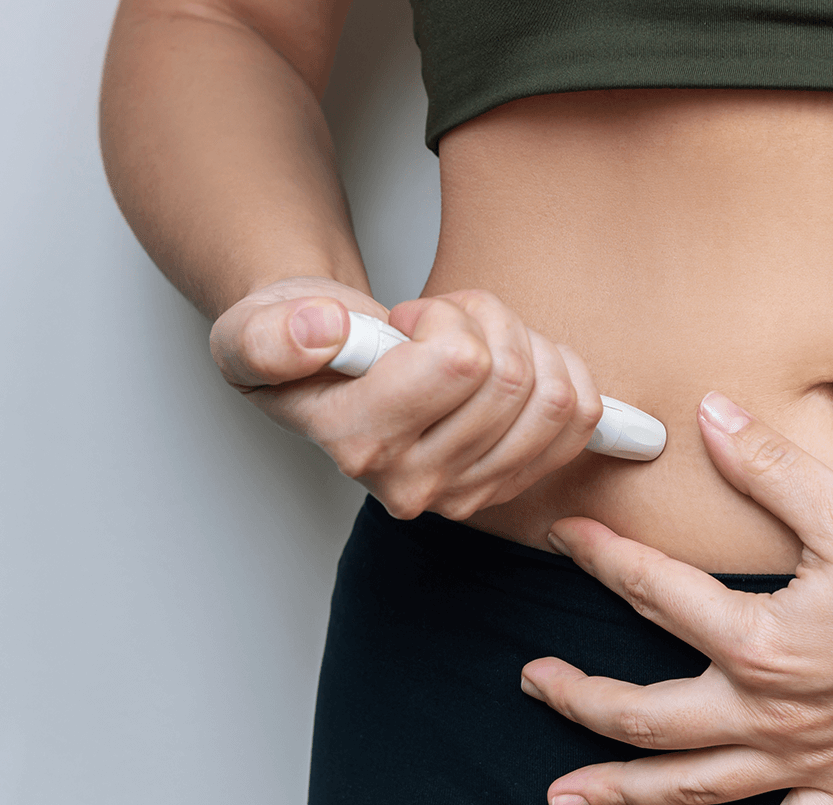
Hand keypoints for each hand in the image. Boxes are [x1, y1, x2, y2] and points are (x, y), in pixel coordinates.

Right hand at [209, 277, 602, 519]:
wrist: (321, 366)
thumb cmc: (298, 345)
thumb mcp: (251, 332)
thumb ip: (270, 339)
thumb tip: (323, 330)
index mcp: (359, 445)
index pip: (459, 363)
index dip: (444, 318)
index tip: (407, 320)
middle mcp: (415, 484)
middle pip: (511, 377)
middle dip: (486, 319)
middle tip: (444, 320)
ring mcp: (467, 491)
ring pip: (553, 398)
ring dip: (525, 343)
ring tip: (473, 340)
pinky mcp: (508, 483)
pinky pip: (581, 421)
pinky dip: (563, 372)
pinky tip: (519, 361)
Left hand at [521, 393, 832, 804]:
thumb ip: (768, 466)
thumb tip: (708, 413)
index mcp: (763, 644)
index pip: (654, 595)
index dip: (602, 559)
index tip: (566, 537)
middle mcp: (772, 714)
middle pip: (646, 717)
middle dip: (580, 700)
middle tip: (534, 681)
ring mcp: (809, 760)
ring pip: (694, 788)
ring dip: (623, 792)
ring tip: (565, 798)